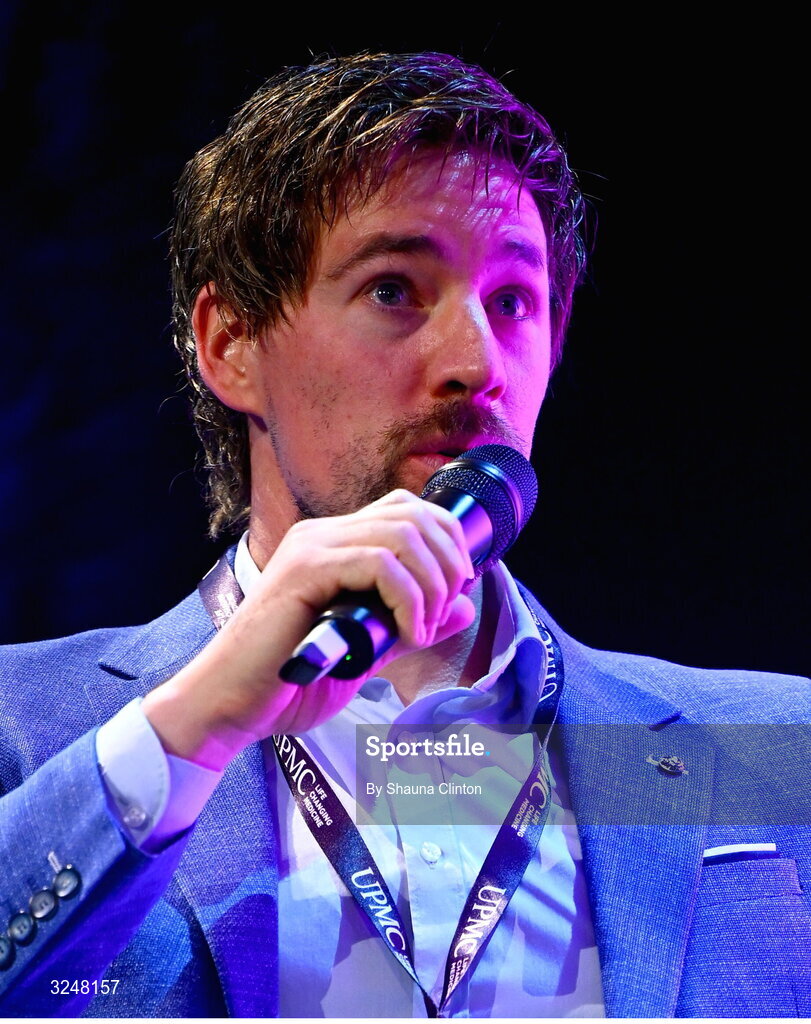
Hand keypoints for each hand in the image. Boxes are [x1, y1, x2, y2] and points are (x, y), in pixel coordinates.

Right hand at [141, 490, 475, 769]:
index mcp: (334, 545)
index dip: (445, 540)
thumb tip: (462, 608)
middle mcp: (322, 535)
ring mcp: (311, 548)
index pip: (406, 509)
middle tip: (446, 610)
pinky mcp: (304, 570)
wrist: (232, 707)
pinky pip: (378, 563)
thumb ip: (410, 626)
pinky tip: (407, 634)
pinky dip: (407, 598)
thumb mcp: (368, 651)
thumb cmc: (289, 683)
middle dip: (447, 561)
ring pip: (402, 534)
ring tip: (423, 628)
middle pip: (412, 513)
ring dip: (431, 583)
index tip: (458, 587)